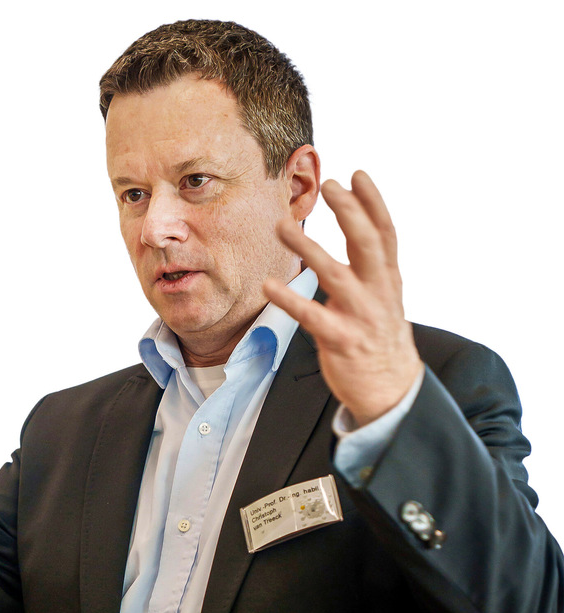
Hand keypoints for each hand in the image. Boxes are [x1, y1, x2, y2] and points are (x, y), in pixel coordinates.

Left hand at [264, 171, 422, 425]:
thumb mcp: (383, 295)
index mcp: (387, 279)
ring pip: (336, 276)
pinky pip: (312, 317)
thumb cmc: (378, 335)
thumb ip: (370, 262)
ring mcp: (361, 316)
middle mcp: (379, 293)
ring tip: (283, 226)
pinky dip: (289, 300)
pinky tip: (268, 285)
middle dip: (349, 213)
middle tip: (329, 186)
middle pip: (367, 244)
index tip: (357, 174)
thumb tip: (357, 221)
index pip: (385, 233)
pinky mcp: (341, 341)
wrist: (392, 390)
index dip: (373, 202)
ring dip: (309, 249)